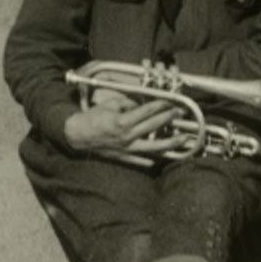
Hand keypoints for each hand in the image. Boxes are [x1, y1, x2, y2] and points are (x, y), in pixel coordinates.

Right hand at [61, 99, 177, 166]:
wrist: (77, 136)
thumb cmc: (92, 118)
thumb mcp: (109, 105)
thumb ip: (127, 104)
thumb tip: (141, 105)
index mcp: (123, 121)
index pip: (148, 111)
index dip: (162, 105)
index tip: (172, 101)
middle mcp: (128, 136)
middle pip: (154, 126)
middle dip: (169, 118)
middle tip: (180, 113)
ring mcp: (128, 149)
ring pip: (155, 147)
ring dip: (171, 142)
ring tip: (183, 138)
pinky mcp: (125, 158)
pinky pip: (143, 160)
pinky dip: (153, 159)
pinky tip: (163, 156)